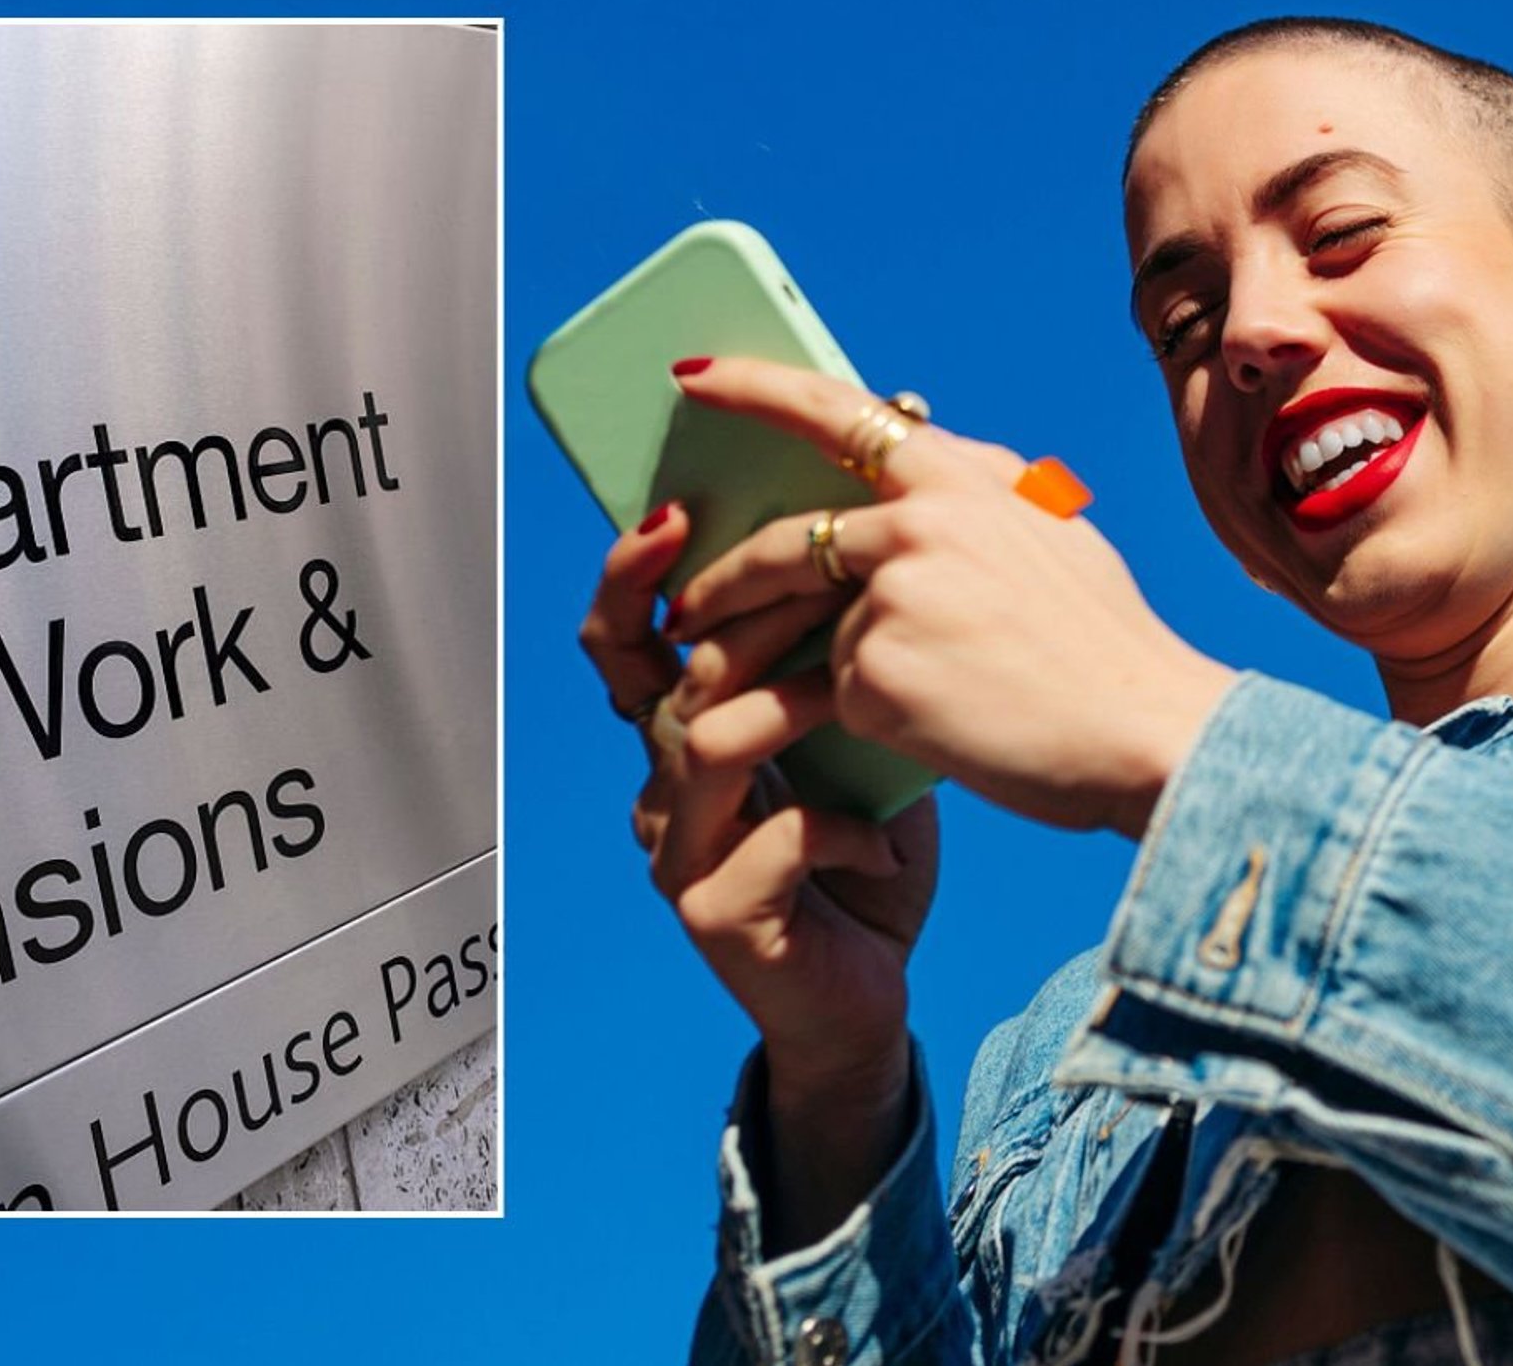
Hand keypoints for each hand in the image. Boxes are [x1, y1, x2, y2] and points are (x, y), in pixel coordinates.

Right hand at [579, 502, 935, 1137]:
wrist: (868, 1003)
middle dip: (707, 609)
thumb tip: (870, 556)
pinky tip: (883, 847)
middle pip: (654, 679)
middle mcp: (663, 791)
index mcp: (687, 743)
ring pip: (703, 747)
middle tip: (763, 557)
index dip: (632, 577)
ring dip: (791, 711)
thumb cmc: (861, 866)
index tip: (673, 509)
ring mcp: (678, 853)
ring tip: (859, 698)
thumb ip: (834, 672)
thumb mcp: (854, 750)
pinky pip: (771, 838)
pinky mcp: (714, 912)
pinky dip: (842, 832)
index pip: (628, 644)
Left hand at [666, 358, 1237, 837]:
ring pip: (807, 624)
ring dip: (750, 653)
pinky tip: (895, 731)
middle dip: (720, 582)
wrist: (1147, 733)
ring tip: (715, 686)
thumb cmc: (1101, 645)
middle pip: (783, 545)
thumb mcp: (1052, 534)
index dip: (757, 389)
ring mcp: (891, 597)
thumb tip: (927, 457)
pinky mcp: (874, 673)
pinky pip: (832, 689)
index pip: (836, 412)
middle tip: (683, 608)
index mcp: (958, 479)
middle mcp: (917, 524)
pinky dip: (849, 712)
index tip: (692, 378)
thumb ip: (977, 496)